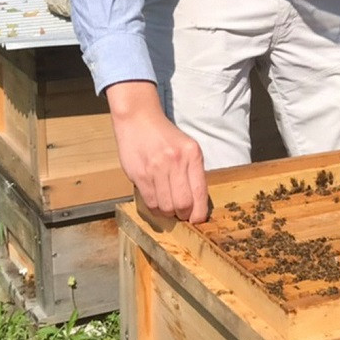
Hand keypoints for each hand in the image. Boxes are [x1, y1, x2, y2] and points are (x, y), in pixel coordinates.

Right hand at [104, 80, 208, 222]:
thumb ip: (192, 172)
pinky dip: (155, 208)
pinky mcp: (140, 174)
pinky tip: (156, 201)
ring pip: (166, 207)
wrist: (138, 119)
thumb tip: (196, 204)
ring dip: (168, 213)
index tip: (197, 219)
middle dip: (183, 215)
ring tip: (167, 206)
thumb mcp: (186, 148)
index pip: (200, 192)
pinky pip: (150, 202)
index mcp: (192, 154)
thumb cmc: (165, 136)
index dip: (199, 213)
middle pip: (183, 204)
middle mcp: (176, 161)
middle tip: (181, 213)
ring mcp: (156, 168)